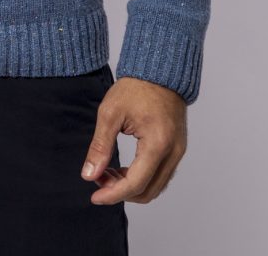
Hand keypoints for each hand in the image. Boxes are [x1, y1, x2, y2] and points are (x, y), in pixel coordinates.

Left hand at [80, 76, 186, 204]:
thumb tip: (89, 175)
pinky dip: (141, 178)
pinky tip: (123, 168)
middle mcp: (173, 152)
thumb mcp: (110, 113)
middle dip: (120, 192)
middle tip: (98, 180)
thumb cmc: (135, 87)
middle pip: (147, 191)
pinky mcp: (177, 148)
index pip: (136, 183)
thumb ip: (100, 146)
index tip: (94, 197)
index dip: (113, 195)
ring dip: (131, 187)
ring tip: (107, 173)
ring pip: (155, 186)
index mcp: (157, 143)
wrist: (158, 71)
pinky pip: (161, 175)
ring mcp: (178, 151)